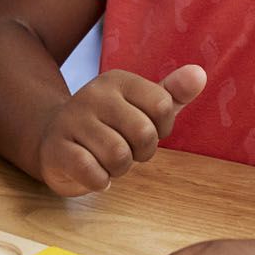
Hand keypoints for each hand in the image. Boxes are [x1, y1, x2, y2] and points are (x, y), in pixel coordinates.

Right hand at [33, 65, 204, 194]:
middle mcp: (93, 94)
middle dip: (141, 152)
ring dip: (118, 169)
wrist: (54, 139)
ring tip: (106, 160)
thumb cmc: (110, 126)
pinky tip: (92, 172)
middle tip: (125, 149)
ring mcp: (72, 120)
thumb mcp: (142, 106)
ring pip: (118, 156)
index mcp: (118, 80)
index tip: (143, 129)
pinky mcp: (56, 148)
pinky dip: (99, 180)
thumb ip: (173, 93)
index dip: (161, 129)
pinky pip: (92, 172)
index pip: (163, 105)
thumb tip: (200, 74)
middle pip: (144, 133)